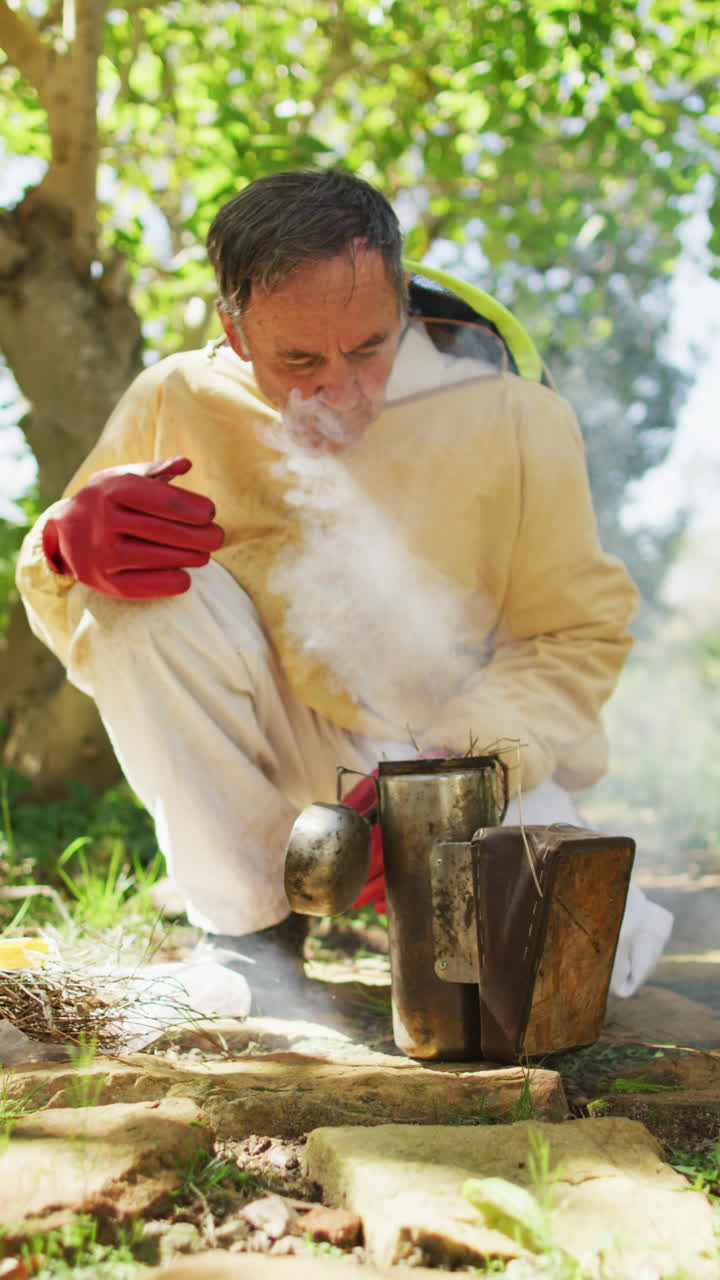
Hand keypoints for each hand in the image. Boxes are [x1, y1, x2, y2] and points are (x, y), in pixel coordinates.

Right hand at [42, 457, 223, 599]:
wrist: (62, 532)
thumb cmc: (105, 500)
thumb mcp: (122, 477)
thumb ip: (155, 470)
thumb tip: (186, 464)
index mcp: (111, 491)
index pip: (164, 501)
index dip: (194, 509)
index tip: (210, 513)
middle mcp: (103, 522)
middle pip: (167, 532)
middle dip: (201, 536)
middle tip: (217, 538)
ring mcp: (101, 554)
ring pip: (162, 559)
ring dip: (192, 558)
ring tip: (204, 554)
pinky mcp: (103, 583)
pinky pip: (148, 586)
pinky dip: (174, 581)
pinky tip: (185, 575)